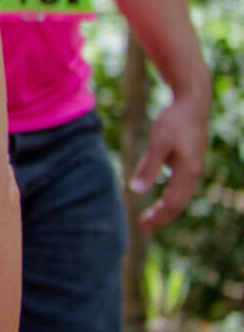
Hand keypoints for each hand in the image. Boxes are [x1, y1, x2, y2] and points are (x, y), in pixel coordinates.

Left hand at [130, 93, 210, 230]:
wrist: (193, 103)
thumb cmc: (174, 122)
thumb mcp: (158, 144)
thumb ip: (149, 168)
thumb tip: (136, 191)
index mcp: (187, 172)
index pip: (172, 204)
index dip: (158, 218)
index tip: (142, 228)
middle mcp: (194, 173)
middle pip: (178, 204)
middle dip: (161, 217)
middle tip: (143, 228)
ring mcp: (194, 168)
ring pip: (181, 195)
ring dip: (166, 207)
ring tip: (150, 216)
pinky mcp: (191, 161)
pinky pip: (181, 186)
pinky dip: (170, 195)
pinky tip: (159, 195)